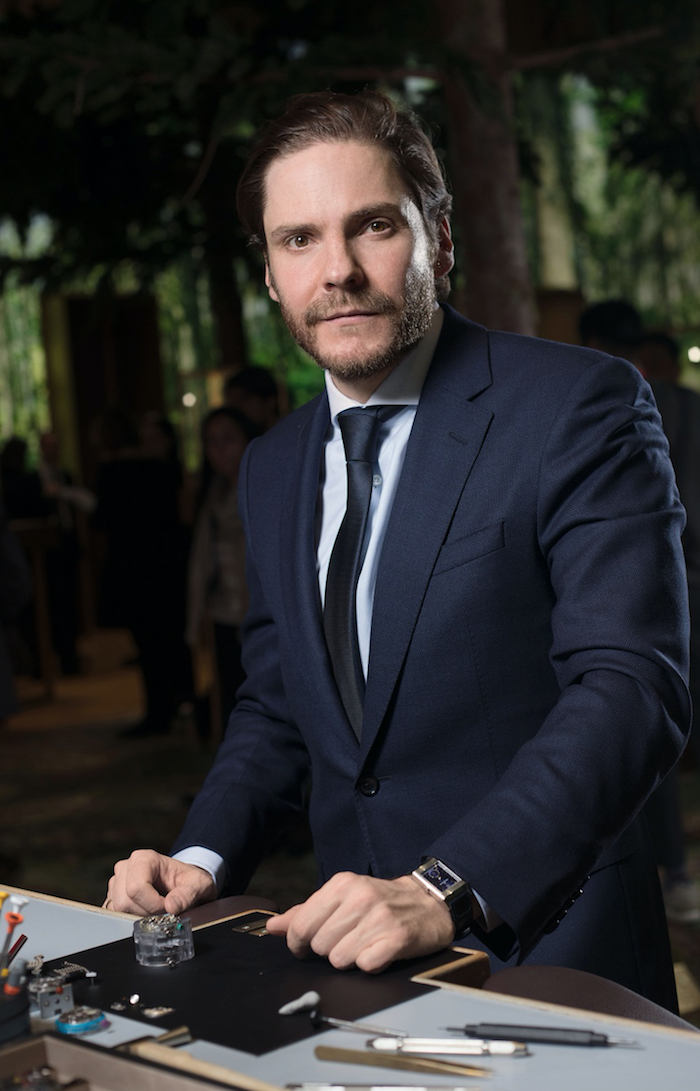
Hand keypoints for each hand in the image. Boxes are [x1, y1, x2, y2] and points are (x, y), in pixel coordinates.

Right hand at [104, 849, 215, 914]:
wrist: (185, 881)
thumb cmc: (189, 880)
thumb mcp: (199, 884)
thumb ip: (187, 894)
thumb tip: (171, 907)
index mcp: (145, 859)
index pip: (136, 888)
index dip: (153, 904)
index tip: (168, 906)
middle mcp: (127, 866)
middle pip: (125, 901)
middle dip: (146, 912)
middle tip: (164, 910)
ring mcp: (118, 880)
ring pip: (118, 908)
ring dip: (138, 915)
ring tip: (156, 909)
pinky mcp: (114, 894)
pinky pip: (115, 912)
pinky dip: (131, 916)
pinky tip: (146, 910)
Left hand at [266, 871, 453, 972]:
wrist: (428, 902)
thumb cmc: (378, 902)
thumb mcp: (342, 898)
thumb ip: (305, 913)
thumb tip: (271, 927)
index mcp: (342, 884)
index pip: (301, 925)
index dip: (298, 944)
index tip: (306, 947)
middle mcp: (360, 897)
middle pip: (319, 946)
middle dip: (329, 950)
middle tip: (346, 940)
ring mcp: (379, 917)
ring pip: (340, 959)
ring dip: (349, 959)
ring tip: (363, 945)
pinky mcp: (397, 938)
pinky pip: (366, 966)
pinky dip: (370, 964)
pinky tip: (378, 951)